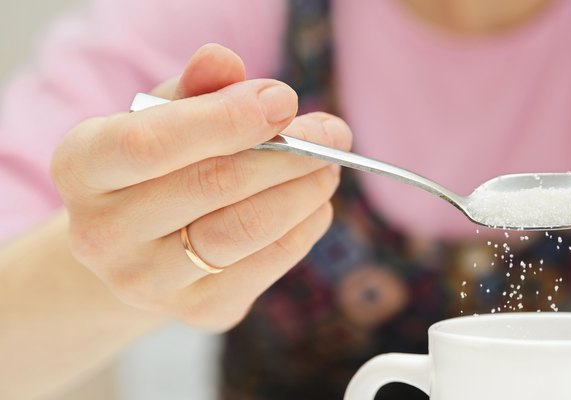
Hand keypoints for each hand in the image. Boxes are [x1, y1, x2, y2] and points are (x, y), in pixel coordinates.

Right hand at [50, 44, 351, 330]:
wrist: (139, 244)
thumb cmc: (156, 166)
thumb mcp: (161, 117)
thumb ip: (192, 88)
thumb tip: (224, 61)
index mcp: (82, 167)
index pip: (152, 142)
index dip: (226, 119)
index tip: (284, 100)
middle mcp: (102, 234)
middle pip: (214, 185)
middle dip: (288, 152)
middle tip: (333, 132)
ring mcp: (149, 283)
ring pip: (247, 229)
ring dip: (303, 191)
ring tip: (329, 165)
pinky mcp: (200, 310)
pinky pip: (268, 263)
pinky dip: (304, 226)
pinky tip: (316, 202)